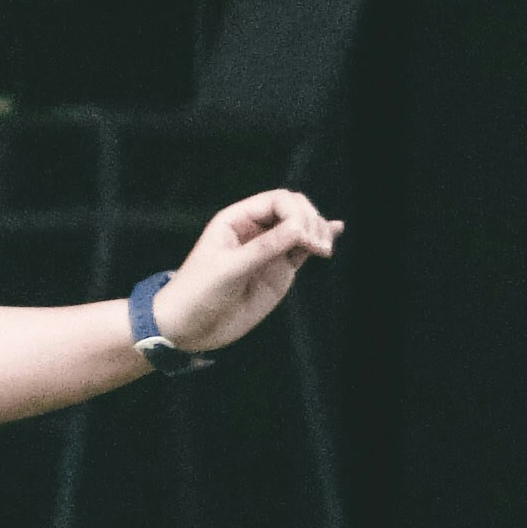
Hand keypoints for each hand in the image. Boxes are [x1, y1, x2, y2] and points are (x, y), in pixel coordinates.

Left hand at [154, 186, 340, 353]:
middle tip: (316, 246)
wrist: (189, 327)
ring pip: (302, 229)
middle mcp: (256, 230)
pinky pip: (303, 250)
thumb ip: (265, 248)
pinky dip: (319, 241)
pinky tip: (336, 231)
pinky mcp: (279, 271)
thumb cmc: (198, 292)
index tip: (303, 237)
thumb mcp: (229, 269)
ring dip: (318, 232)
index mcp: (237, 220)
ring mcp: (269, 250)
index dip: (296, 213)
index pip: (277, 201)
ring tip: (324, 249)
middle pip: (294, 209)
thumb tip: (300, 228)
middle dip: (310, 221)